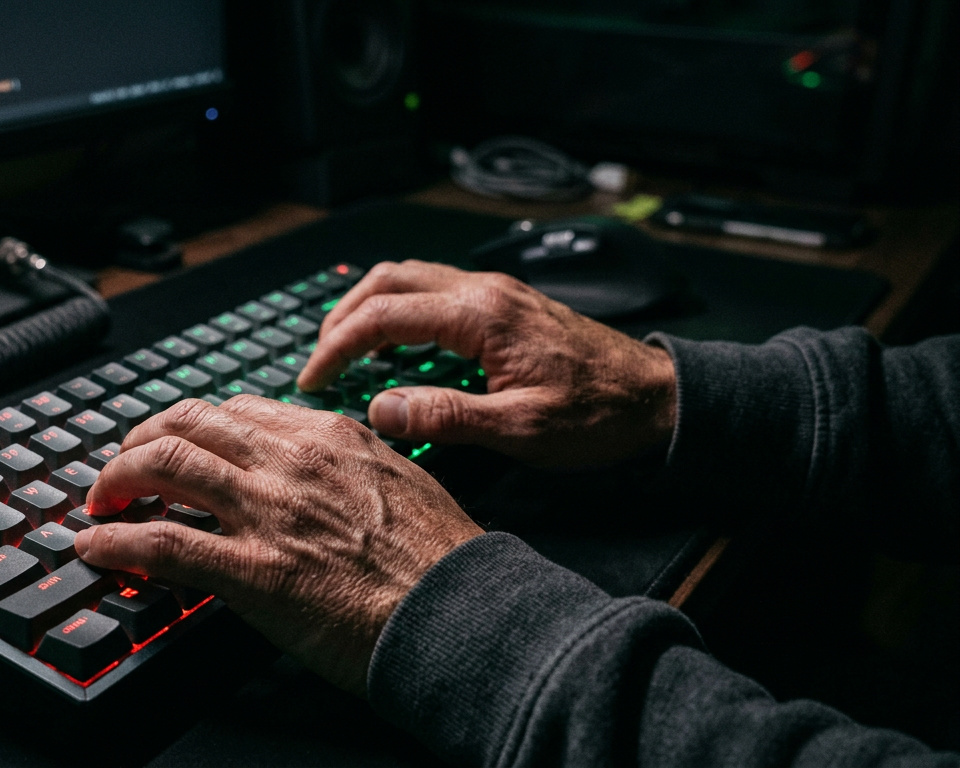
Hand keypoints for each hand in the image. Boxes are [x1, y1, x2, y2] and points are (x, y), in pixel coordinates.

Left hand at [73, 396, 484, 695]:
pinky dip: (115, 542)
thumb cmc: (440, 560)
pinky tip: (94, 547)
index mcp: (327, 436)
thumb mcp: (399, 481)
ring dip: (116, 478)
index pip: (236, 410)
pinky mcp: (252, 570)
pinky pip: (161, 542)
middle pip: (187, 422)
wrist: (458, 613)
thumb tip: (318, 471)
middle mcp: (290, 461)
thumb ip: (348, 465)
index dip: (192, 426)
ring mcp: (267, 512)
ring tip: (99, 498)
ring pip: (164, 464)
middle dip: (140, 439)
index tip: (177, 445)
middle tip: (122, 465)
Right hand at [299, 260, 677, 467]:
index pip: (384, 315)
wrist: (656, 399)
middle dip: (342, 318)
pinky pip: (434, 291)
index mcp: (482, 316)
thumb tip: (380, 410)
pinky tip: (393, 347)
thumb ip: (446, 418)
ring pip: (410, 278)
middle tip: (319, 363)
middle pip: (388, 279)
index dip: (338, 347)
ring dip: (368, 308)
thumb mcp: (521, 430)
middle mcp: (484, 291)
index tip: (314, 380)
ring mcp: (495, 292)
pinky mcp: (504, 304)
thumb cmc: (599, 415)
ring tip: (345, 351)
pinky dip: (399, 310)